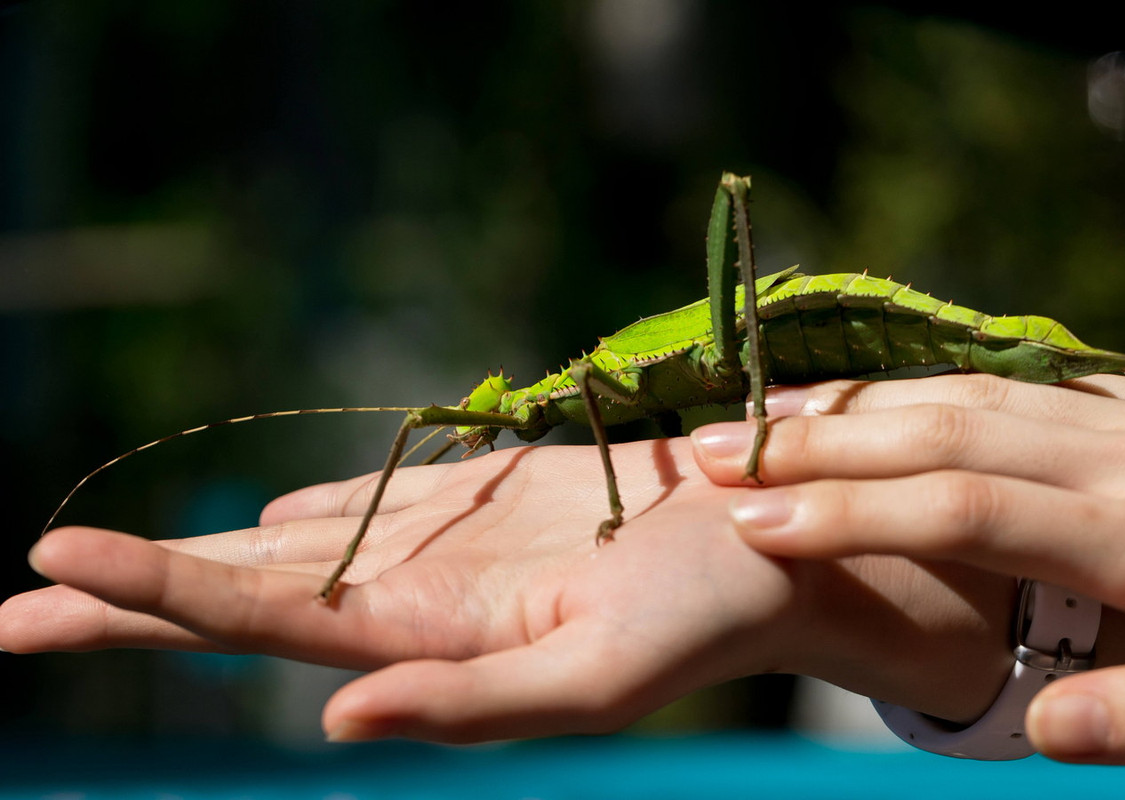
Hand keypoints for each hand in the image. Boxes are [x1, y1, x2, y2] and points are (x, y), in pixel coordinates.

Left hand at [2, 438, 1019, 742]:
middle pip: (244, 601)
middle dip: (127, 606)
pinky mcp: (473, 504)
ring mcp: (436, 551)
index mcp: (427, 646)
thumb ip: (466, 709)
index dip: (154, 604)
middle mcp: (411, 603)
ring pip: (289, 553)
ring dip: (194, 561)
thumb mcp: (592, 678)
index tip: (42, 581)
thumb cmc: (699, 615)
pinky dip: (296, 518)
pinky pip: (363, 509)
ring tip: (97, 572)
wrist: (759, 550)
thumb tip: (329, 726)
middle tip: (7, 607)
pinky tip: (255, 529)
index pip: (262, 628)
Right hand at [693, 374, 1124, 768]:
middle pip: (949, 430)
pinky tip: (873, 402)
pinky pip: (1018, 382)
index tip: (748, 519)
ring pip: (974, 389)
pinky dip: (928, 389)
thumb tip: (1036, 728)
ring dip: (862, 403)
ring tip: (766, 417)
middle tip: (713, 451)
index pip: (967, 509)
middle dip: (823, 441)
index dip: (850, 511)